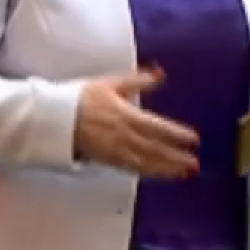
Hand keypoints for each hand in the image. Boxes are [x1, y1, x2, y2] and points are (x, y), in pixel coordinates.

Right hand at [73, 69, 200, 178]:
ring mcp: (117, 150)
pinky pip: (132, 168)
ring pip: (147, 162)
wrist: (54, 118)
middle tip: (195, 164)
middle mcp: (126, 135)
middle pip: (156, 149)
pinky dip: (148, 172)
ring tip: (184, 174)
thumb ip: (138, 80)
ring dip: (167, 169)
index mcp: (128, 115)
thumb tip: (160, 74)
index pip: (159, 127)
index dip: (177, 134)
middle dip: (177, 157)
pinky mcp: (107, 160)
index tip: (194, 140)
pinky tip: (158, 175)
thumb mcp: (111, 83)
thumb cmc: (82, 97)